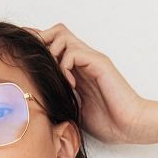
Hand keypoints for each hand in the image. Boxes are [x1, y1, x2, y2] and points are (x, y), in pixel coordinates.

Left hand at [24, 23, 145, 144]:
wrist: (130, 125)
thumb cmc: (108, 122)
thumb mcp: (74, 111)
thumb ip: (59, 100)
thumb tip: (37, 104)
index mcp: (77, 70)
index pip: (53, 46)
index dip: (39, 51)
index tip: (27, 68)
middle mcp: (84, 60)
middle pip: (55, 32)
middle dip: (41, 46)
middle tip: (39, 70)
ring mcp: (91, 59)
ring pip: (61, 36)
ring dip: (52, 56)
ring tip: (57, 80)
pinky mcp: (98, 63)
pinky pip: (73, 52)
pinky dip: (65, 67)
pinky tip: (70, 85)